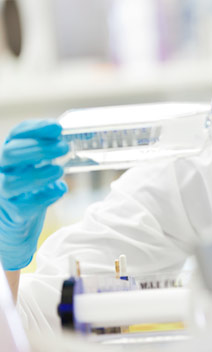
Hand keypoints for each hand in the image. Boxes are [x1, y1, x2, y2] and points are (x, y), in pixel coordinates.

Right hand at [0, 120, 68, 270]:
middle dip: (38, 148)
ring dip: (39, 174)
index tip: (57, 126)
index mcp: (10, 155)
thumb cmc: (30, 189)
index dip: (35, 128)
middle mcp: (2, 171)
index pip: (16, 134)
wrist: (17, 225)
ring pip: (12, 182)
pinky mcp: (14, 213)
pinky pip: (26, 205)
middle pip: (10, 153)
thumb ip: (47, 152)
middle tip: (64, 147)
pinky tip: (60, 190)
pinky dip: (46, 196)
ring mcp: (4, 193)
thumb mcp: (37, 165)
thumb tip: (64, 136)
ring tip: (59, 170)